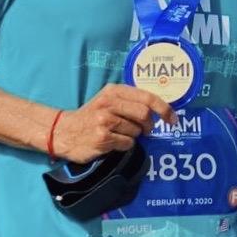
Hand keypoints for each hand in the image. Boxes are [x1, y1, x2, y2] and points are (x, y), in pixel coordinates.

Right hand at [53, 84, 176, 162]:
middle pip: (144, 114)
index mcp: (113, 91)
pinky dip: (124, 145)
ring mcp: (104, 121)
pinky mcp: (102, 138)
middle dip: (149, 125)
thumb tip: (158, 110)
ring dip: (133, 136)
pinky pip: (127, 144)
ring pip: (136, 131)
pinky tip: (112, 142)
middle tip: (147, 130)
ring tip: (119, 134)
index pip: (146, 97)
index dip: (164, 108)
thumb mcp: (106, 100)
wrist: (63, 131)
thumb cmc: (90, 115)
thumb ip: (129, 101)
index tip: (173, 119)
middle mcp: (109, 103)